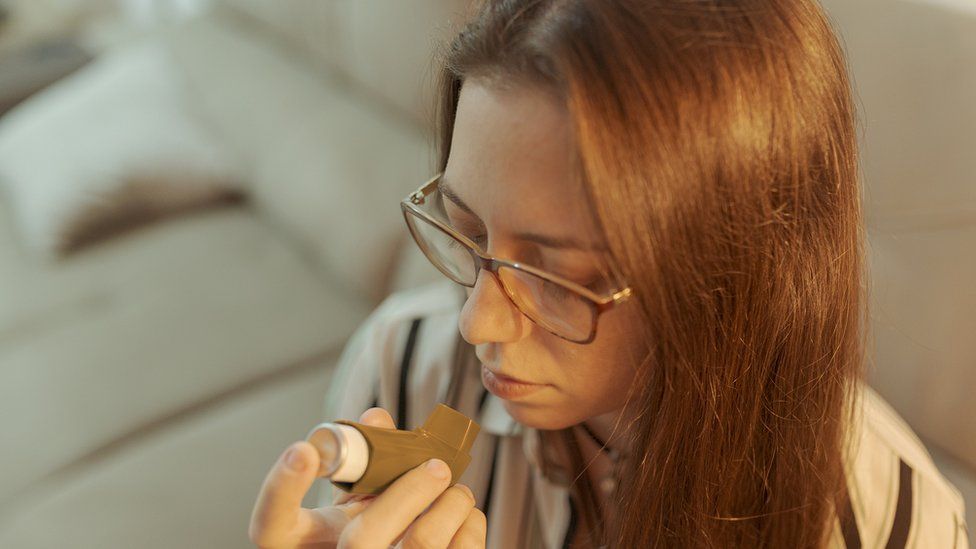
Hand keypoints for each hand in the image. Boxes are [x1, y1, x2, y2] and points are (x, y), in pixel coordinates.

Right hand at [248, 407, 486, 548]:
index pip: (271, 527)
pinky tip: (466, 516)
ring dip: (451, 504)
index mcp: (307, 542)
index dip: (279, 490)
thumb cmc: (371, 531)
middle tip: (438, 465)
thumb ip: (362, 459)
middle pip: (362, 540)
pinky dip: (470, 524)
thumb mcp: (354, 499)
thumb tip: (376, 419)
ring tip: (457, 490)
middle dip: (409, 492)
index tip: (302, 448)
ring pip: (421, 543)